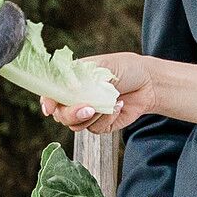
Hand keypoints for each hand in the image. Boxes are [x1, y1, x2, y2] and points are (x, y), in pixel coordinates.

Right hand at [38, 54, 155, 135]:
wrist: (149, 83)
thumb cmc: (125, 69)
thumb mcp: (101, 67)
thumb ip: (81, 77)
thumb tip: (68, 88)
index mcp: (71, 82)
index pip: (51, 94)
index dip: (47, 102)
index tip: (50, 107)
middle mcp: (76, 99)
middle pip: (60, 115)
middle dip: (72, 114)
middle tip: (88, 108)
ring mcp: (88, 114)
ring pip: (76, 126)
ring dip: (93, 116)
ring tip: (109, 101)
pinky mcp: (101, 125)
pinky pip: (95, 129)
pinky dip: (107, 118)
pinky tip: (118, 105)